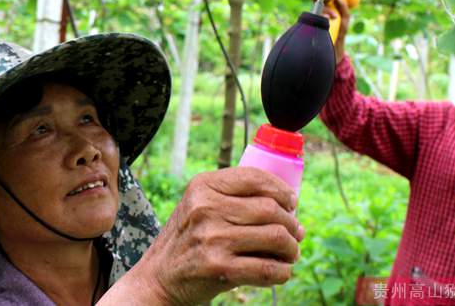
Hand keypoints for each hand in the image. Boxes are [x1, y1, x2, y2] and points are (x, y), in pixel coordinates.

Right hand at [103, 167, 303, 305]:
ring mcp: (211, 238)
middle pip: (270, 209)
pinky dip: (282, 271)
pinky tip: (280, 270)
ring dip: (291, 248)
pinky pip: (268, 268)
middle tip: (295, 233)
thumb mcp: (199, 205)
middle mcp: (205, 208)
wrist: (159, 277)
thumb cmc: (188, 239)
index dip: (281, 190)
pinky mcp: (218, 268)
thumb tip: (288, 204)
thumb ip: (233, 197)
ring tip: (289, 253)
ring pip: (275, 237)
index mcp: (203, 186)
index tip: (291, 203)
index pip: (255, 177)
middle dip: (291, 223)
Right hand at [312, 0, 350, 62]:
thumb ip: (343, 9)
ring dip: (323, 7)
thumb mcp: (345, 21)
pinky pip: (312, 18)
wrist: (332, 53)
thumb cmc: (339, 36)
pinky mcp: (310, 26)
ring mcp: (313, 18)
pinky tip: (327, 20)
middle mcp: (318, 10)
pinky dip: (321, 16)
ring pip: (313, 6)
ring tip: (332, 15)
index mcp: (327, 6)